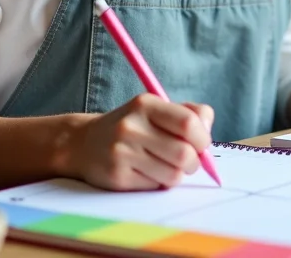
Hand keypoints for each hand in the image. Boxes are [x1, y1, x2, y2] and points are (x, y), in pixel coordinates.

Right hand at [68, 94, 213, 190]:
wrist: (83, 143)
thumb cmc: (132, 126)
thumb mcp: (156, 109)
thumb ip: (189, 113)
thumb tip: (208, 131)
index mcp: (145, 104)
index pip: (188, 123)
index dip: (203, 138)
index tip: (201, 144)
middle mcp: (131, 126)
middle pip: (184, 153)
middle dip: (193, 162)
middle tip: (188, 162)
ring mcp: (122, 153)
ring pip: (172, 175)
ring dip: (176, 175)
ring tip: (165, 166)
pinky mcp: (117, 177)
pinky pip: (155, 187)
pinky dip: (158, 183)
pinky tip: (146, 172)